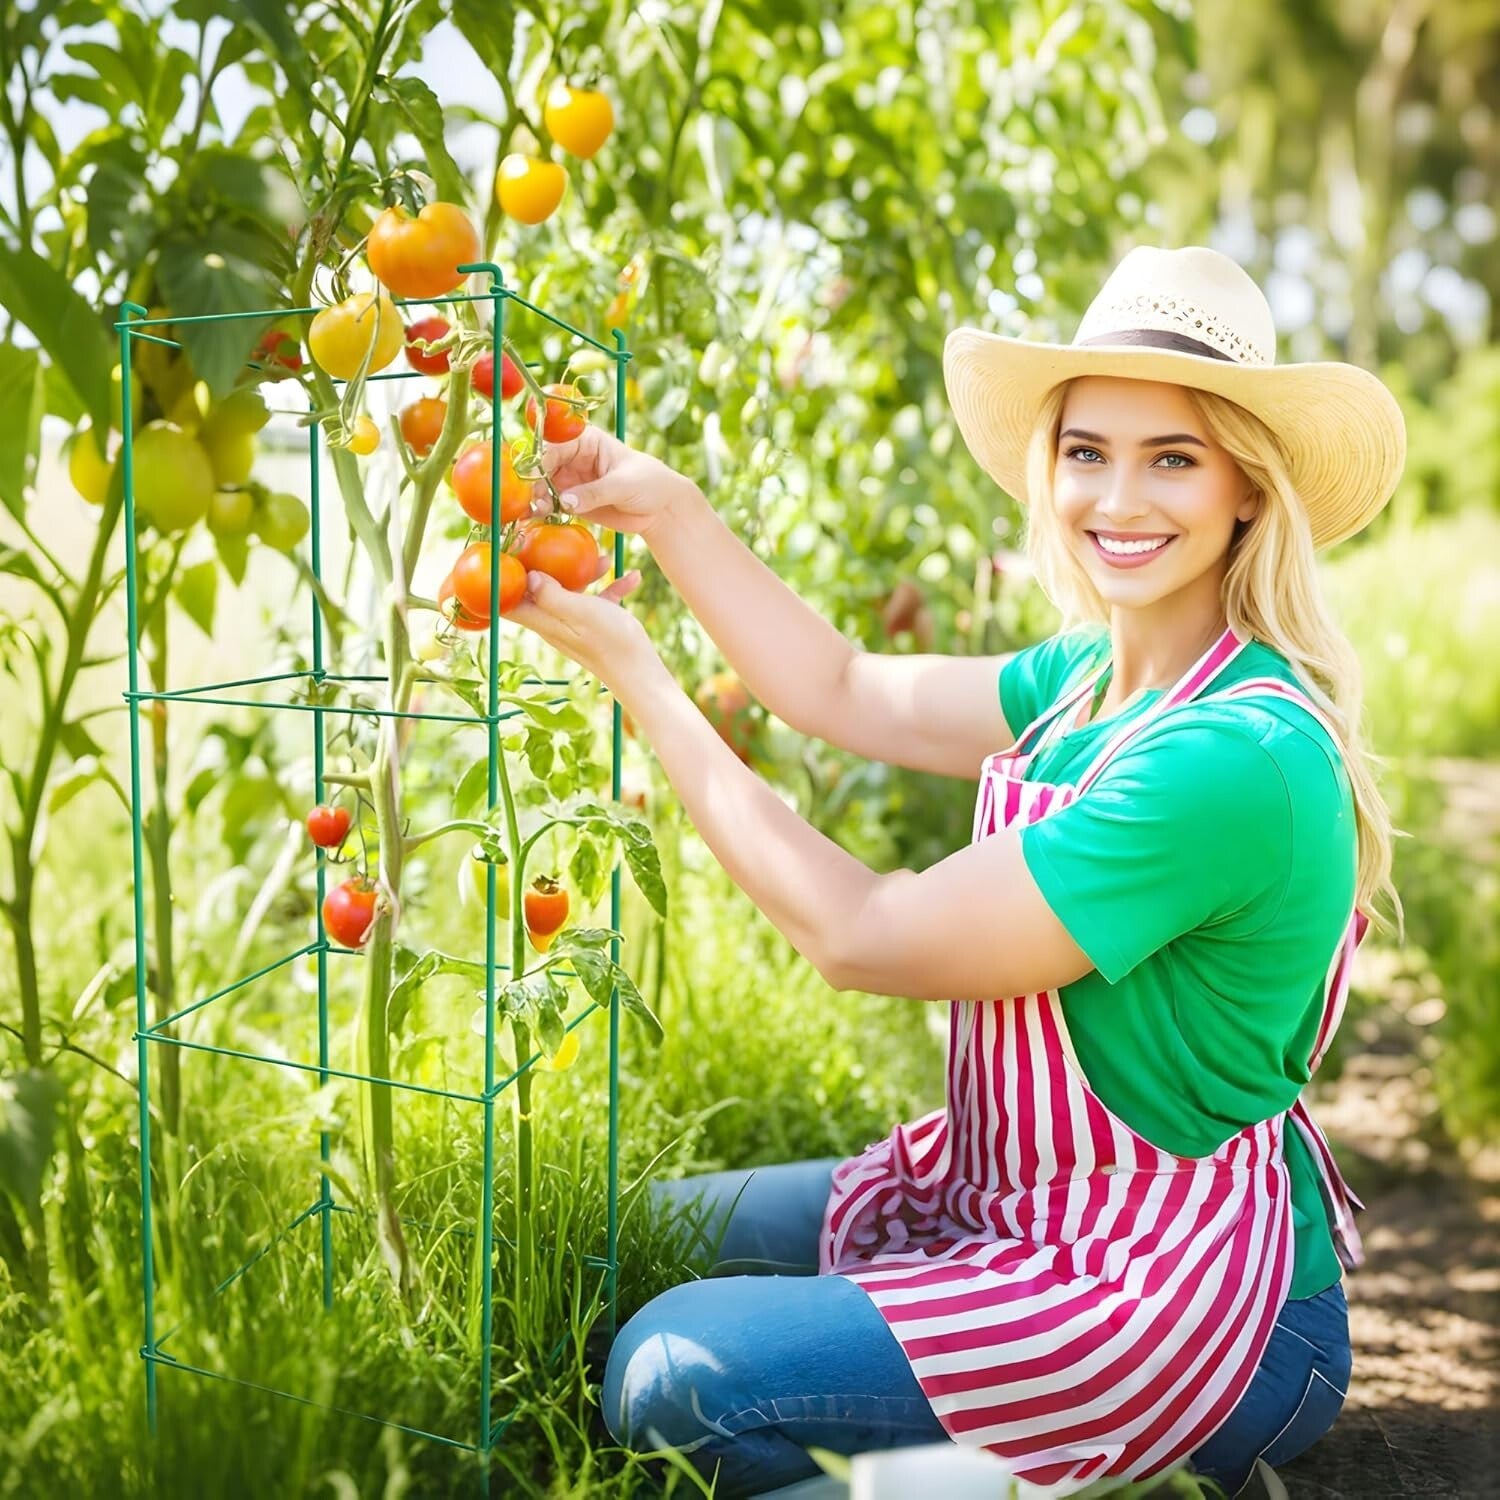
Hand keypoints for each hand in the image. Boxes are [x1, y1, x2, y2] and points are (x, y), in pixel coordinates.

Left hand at [505, 561, 659, 701]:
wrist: (640, 673)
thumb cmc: (610, 641)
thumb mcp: (580, 612)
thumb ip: (551, 594)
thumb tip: (528, 576)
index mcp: (544, 620)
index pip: (509, 604)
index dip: (501, 582)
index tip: (505, 555)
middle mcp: (555, 622)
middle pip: (539, 591)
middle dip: (543, 566)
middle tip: (548, 541)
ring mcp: (577, 624)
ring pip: (572, 592)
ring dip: (585, 573)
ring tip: (603, 558)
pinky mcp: (597, 626)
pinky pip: (600, 601)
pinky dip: (612, 587)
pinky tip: (632, 577)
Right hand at [528, 424, 699, 540]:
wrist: (661, 508)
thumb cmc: (649, 483)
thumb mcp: (624, 485)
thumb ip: (595, 492)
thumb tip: (565, 501)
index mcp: (586, 440)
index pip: (555, 446)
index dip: (541, 461)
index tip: (534, 480)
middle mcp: (573, 457)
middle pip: (543, 466)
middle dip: (535, 483)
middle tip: (533, 502)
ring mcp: (571, 479)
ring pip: (543, 486)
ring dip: (536, 499)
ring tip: (537, 513)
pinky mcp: (572, 501)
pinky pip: (551, 505)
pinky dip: (543, 512)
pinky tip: (538, 520)